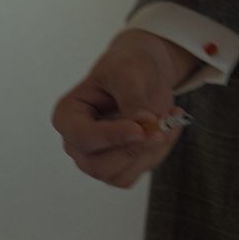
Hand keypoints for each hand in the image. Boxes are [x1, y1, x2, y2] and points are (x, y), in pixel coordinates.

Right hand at [51, 29, 199, 188]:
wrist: (145, 68)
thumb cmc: (129, 64)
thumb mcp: (129, 71)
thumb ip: (133, 100)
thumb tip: (145, 129)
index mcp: (68, 115)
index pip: (84, 138)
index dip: (112, 137)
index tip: (140, 128)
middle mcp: (77, 143)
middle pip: (99, 165)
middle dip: (136, 147)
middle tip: (165, 121)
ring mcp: (96, 157)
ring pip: (121, 175)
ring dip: (152, 150)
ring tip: (170, 117)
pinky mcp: (118, 165)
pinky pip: (138, 171)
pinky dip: (158, 153)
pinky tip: (169, 128)